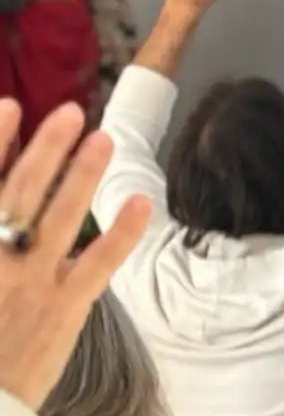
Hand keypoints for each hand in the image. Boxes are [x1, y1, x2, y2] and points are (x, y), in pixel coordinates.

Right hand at [0, 100, 152, 412]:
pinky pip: (98, 265)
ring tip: (105, 139)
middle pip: (20, 191)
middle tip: (69, 112)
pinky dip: (122, 233)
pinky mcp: (64, 310)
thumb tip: (4, 217)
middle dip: (46, 149)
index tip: (9, 105)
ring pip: (61, 219)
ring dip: (83, 176)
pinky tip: (139, 202)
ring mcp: (32, 284)